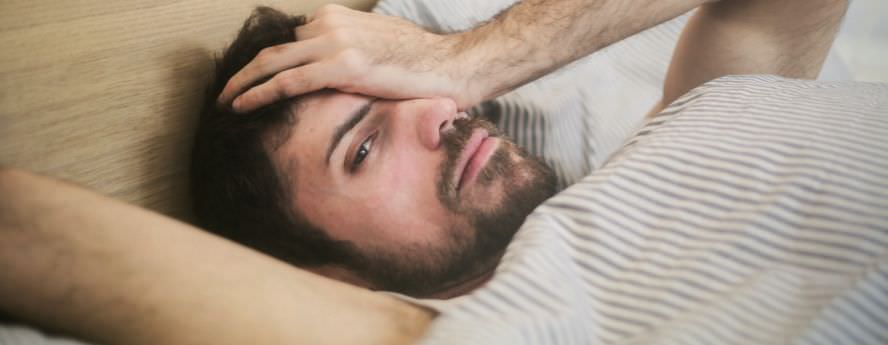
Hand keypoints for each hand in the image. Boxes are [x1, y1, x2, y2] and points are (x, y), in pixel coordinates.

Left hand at [218, 4, 475, 112]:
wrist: (453, 66)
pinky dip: (259, 93)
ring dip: (243, 82)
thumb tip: (333, 75)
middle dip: (245, 70)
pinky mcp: (342, 67)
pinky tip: (240, 106)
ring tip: (225, 101)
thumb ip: (349, 52)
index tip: (251, 79)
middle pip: (274, 47)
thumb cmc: (421, 64)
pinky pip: (287, 81)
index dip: (267, 61)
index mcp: (338, 18)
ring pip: (272, 61)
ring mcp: (335, 43)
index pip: (290, 39)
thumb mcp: (377, 47)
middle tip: (226, 90)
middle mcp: (331, 24)